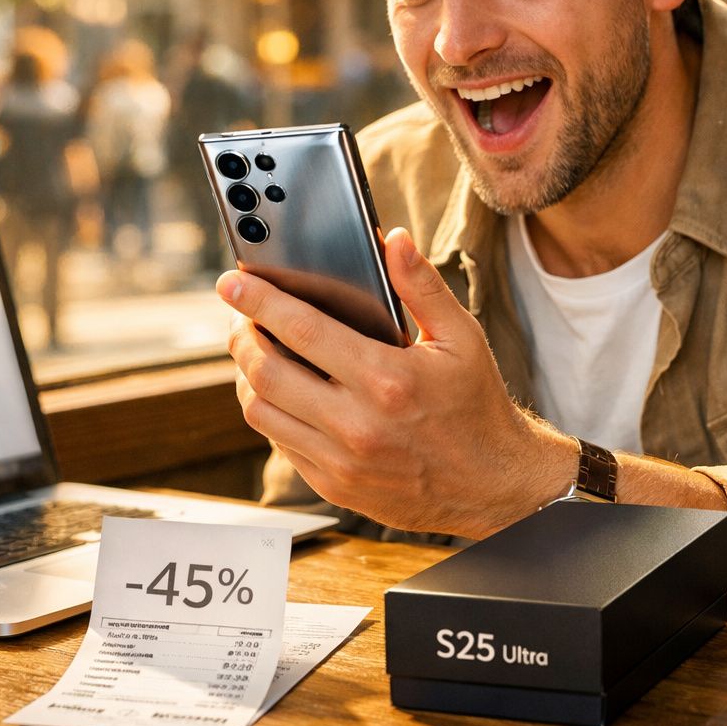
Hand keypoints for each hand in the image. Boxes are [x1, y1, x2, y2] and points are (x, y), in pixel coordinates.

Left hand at [219, 227, 576, 537]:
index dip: (259, 301)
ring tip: (255, 353)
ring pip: (261, 413)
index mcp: (387, 379)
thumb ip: (421, 286)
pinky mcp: (334, 486)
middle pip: (266, 373)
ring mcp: (342, 461)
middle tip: (239, 317)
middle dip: (241, 337)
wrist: (493, 486)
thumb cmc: (477, 407)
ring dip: (247, 377)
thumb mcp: (462, 338)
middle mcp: (357, 424)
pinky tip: (282, 393)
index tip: (233, 282)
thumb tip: (392, 239)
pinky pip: (280, 444)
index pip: (302, 330)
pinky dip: (270, 413)